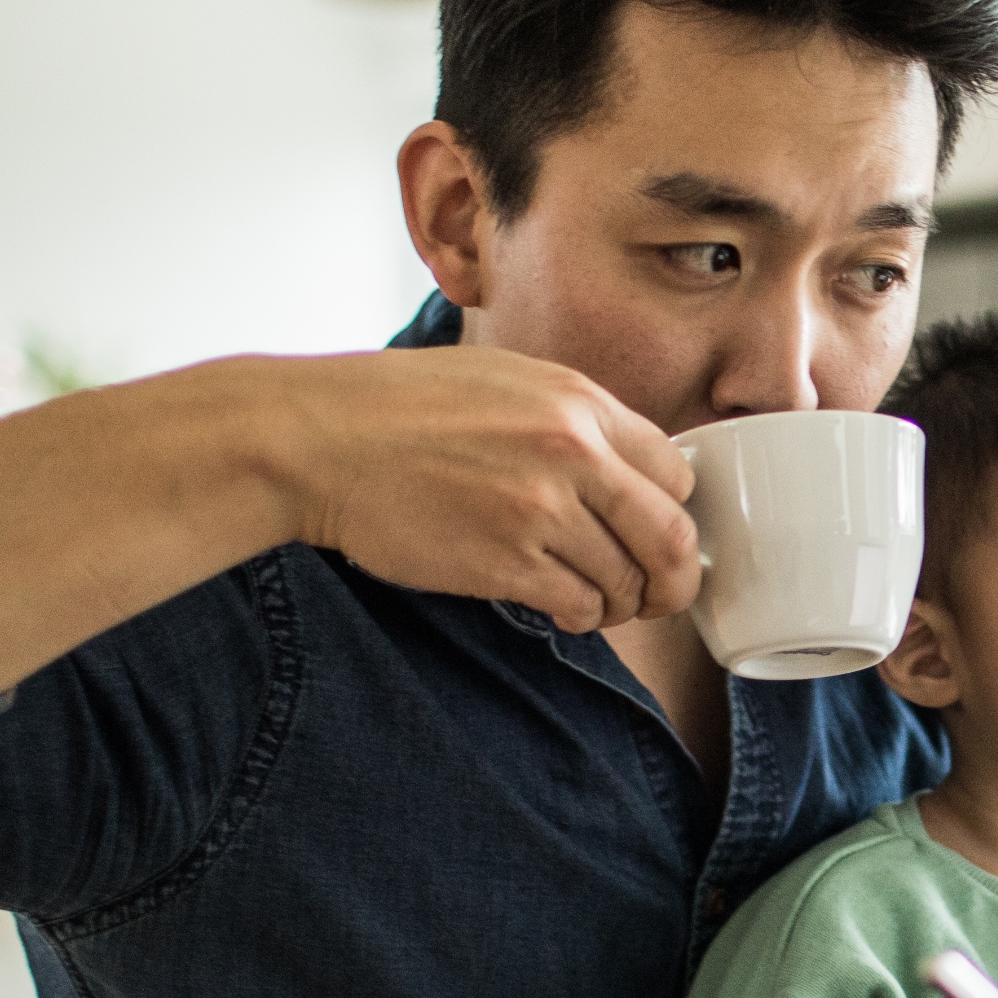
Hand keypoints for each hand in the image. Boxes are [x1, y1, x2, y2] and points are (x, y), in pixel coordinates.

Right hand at [268, 349, 698, 631]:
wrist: (320, 439)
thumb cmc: (403, 407)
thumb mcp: (507, 380)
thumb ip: (574, 420)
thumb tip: (629, 470)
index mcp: (580, 403)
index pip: (677, 475)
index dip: (674, 514)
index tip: (659, 535)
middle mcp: (572, 454)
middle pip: (671, 538)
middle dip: (675, 579)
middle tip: (659, 595)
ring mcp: (539, 511)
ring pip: (626, 581)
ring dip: (621, 604)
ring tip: (597, 602)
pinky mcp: (503, 563)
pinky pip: (577, 606)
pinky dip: (580, 616)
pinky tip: (563, 609)